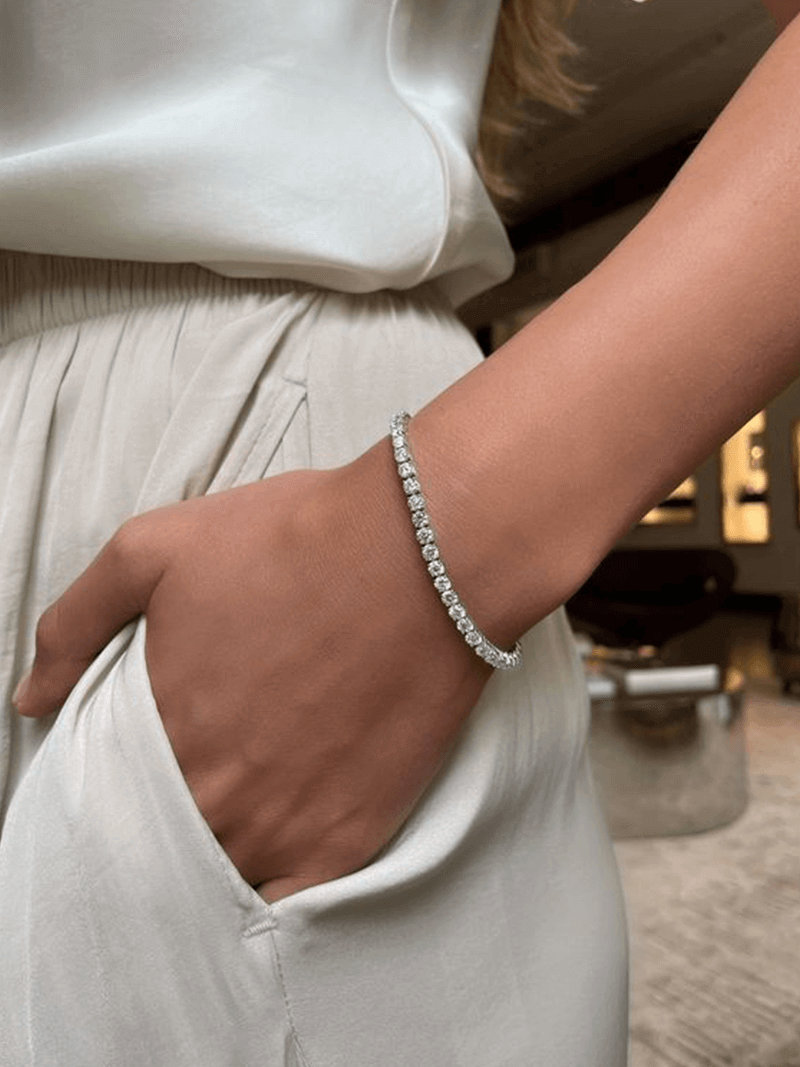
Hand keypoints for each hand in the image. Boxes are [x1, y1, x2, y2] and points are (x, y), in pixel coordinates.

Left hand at [13, 440, 491, 900]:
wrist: (424, 555)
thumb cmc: (294, 542)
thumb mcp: (154, 549)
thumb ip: (76, 624)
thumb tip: (32, 697)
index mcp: (161, 728)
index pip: (108, 793)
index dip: (119, 780)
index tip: (142, 762)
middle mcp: (213, 793)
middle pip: (162, 839)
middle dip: (160, 822)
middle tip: (195, 782)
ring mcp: (283, 826)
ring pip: (220, 875)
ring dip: (213, 857)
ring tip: (231, 819)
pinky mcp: (350, 839)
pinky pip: (291, 902)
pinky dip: (272, 892)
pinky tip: (271, 860)